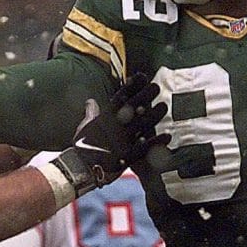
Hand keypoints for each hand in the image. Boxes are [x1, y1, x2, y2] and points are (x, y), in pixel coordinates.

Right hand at [51, 73, 168, 196]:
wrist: (79, 169)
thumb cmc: (81, 148)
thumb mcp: (84, 127)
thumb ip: (91, 114)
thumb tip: (91, 101)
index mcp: (104, 119)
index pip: (119, 99)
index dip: (130, 87)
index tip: (141, 76)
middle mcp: (114, 128)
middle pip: (132, 108)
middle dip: (144, 96)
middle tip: (156, 87)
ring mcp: (121, 142)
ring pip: (140, 125)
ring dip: (153, 116)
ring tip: (163, 107)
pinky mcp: (126, 157)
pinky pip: (144, 148)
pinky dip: (155, 142)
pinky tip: (167, 136)